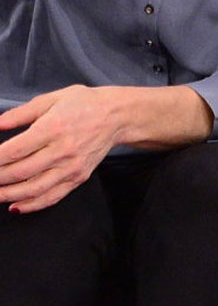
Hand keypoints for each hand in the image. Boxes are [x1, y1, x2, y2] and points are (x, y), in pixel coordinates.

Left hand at [0, 85, 119, 211]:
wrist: (117, 116)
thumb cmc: (84, 104)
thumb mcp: (51, 99)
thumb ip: (21, 113)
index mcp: (53, 128)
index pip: (15, 150)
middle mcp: (63, 150)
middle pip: (20, 172)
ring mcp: (71, 167)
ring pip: (34, 189)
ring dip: (8, 195)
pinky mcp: (78, 177)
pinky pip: (52, 196)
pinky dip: (32, 205)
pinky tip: (15, 206)